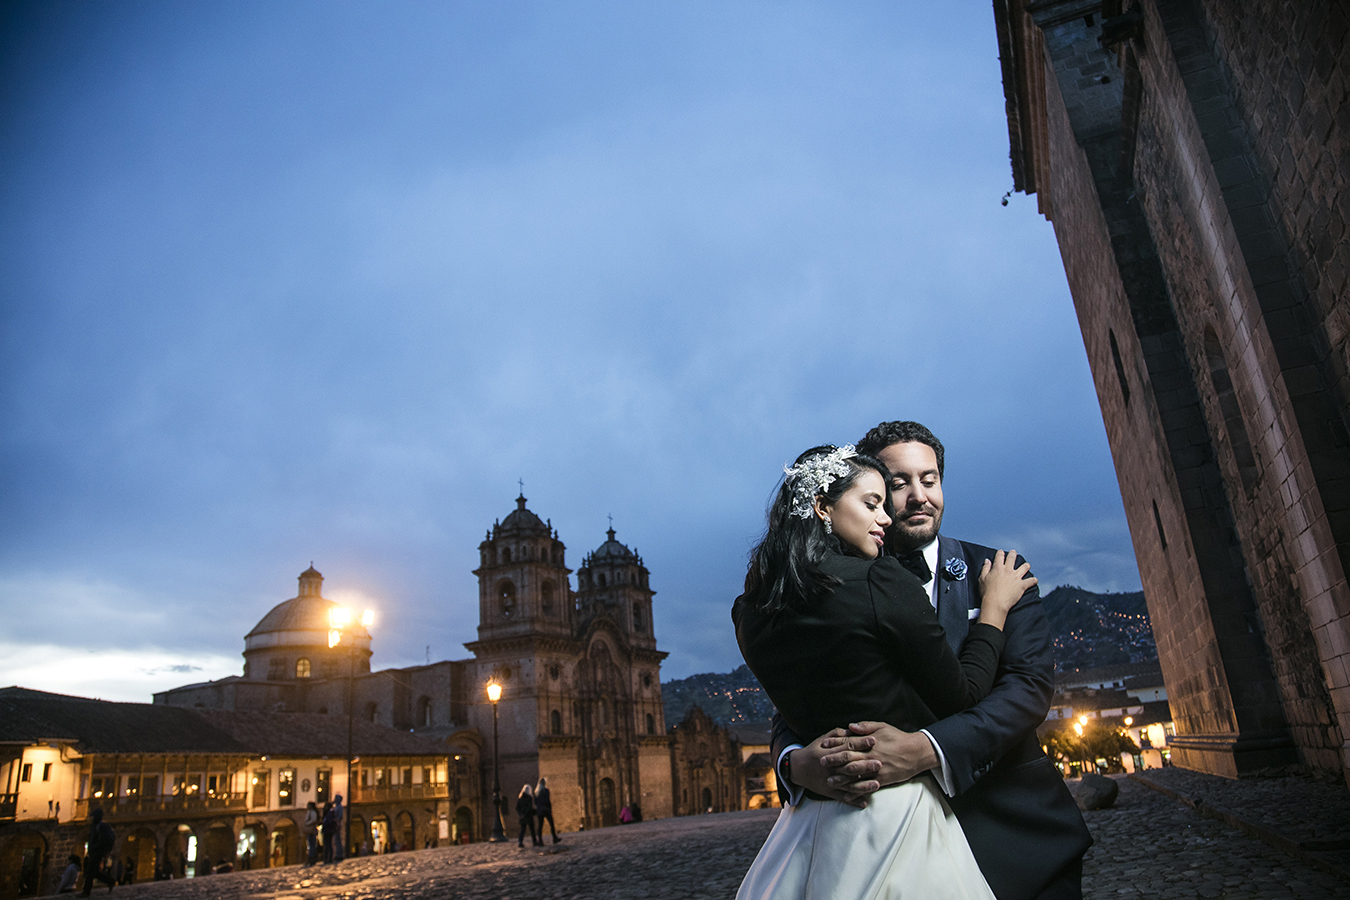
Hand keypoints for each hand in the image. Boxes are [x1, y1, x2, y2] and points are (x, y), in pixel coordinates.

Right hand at [786, 729, 871, 807]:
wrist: (797, 769)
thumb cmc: (813, 751)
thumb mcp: (822, 739)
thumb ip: (838, 734)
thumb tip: (853, 730)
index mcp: (828, 753)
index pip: (847, 747)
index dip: (861, 743)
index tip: (874, 740)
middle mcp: (830, 768)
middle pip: (849, 766)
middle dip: (865, 765)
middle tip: (880, 763)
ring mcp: (830, 781)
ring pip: (848, 785)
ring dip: (863, 786)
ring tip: (877, 784)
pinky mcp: (829, 792)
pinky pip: (842, 798)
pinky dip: (853, 801)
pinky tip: (865, 803)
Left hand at [820, 722, 938, 790]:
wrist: (916, 753)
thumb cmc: (898, 738)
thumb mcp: (882, 727)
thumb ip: (865, 726)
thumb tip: (850, 726)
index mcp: (870, 743)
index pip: (849, 742)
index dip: (835, 743)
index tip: (823, 745)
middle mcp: (871, 756)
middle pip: (849, 759)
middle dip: (834, 761)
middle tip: (821, 763)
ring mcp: (877, 769)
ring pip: (856, 775)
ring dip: (842, 779)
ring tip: (830, 781)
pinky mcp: (883, 780)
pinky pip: (867, 787)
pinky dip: (856, 792)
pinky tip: (847, 796)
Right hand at [976, 550, 1035, 629]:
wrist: (995, 603)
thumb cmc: (987, 593)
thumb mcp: (982, 579)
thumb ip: (985, 568)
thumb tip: (987, 561)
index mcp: (998, 568)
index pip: (1000, 556)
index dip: (1000, 553)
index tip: (1001, 552)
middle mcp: (1008, 570)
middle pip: (1012, 558)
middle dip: (1013, 554)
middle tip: (1014, 552)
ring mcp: (1016, 577)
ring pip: (1025, 567)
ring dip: (1026, 565)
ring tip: (1027, 565)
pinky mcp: (1022, 585)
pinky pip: (1031, 581)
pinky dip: (1034, 580)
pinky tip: (1034, 580)